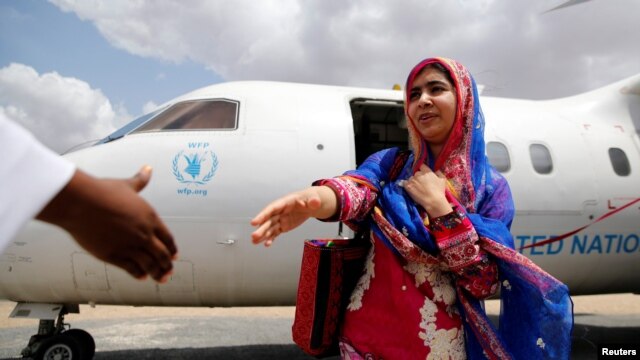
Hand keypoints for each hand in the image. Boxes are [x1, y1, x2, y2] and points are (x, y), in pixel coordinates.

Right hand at [37, 166, 177, 282]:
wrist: (81, 202)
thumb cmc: (102, 191)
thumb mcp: (126, 185)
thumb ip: (140, 181)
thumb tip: (148, 168)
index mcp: (150, 218)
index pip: (168, 238)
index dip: (172, 248)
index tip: (174, 255)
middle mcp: (143, 234)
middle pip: (162, 254)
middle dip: (167, 264)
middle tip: (170, 271)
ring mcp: (130, 246)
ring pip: (150, 264)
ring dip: (157, 273)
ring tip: (161, 278)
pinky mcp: (114, 255)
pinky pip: (132, 268)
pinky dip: (139, 274)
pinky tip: (142, 277)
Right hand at [251, 187, 334, 246]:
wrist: (312, 204)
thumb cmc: (311, 198)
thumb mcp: (314, 199)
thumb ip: (313, 201)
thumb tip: (315, 203)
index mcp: (285, 202)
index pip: (272, 209)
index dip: (262, 215)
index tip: (254, 222)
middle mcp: (280, 211)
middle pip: (269, 220)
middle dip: (261, 228)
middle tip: (253, 237)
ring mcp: (281, 219)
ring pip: (270, 228)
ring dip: (263, 235)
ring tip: (254, 242)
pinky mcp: (284, 226)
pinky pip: (276, 232)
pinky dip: (271, 238)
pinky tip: (266, 244)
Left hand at [401, 164, 451, 216]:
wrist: (433, 201)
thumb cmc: (439, 191)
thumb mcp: (443, 180)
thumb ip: (438, 172)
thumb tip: (435, 170)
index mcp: (427, 171)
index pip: (421, 166)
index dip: (422, 169)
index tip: (423, 173)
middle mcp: (418, 174)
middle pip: (416, 173)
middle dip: (418, 177)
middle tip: (421, 183)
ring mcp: (412, 180)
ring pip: (411, 178)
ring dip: (413, 181)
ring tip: (417, 188)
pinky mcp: (408, 186)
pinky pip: (405, 183)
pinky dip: (407, 185)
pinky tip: (410, 189)